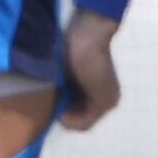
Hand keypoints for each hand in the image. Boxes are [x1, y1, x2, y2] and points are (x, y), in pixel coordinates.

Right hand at [59, 11, 124, 130]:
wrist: (88, 33)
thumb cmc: (73, 46)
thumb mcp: (65, 73)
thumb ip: (63, 88)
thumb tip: (51, 104)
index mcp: (100, 90)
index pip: (81, 114)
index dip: (63, 113)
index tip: (50, 103)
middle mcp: (108, 98)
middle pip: (81, 120)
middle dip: (63, 116)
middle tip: (50, 107)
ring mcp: (108, 102)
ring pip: (83, 123)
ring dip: (66, 118)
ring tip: (54, 108)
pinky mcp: (103, 102)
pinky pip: (85, 123)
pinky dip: (70, 121)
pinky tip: (60, 114)